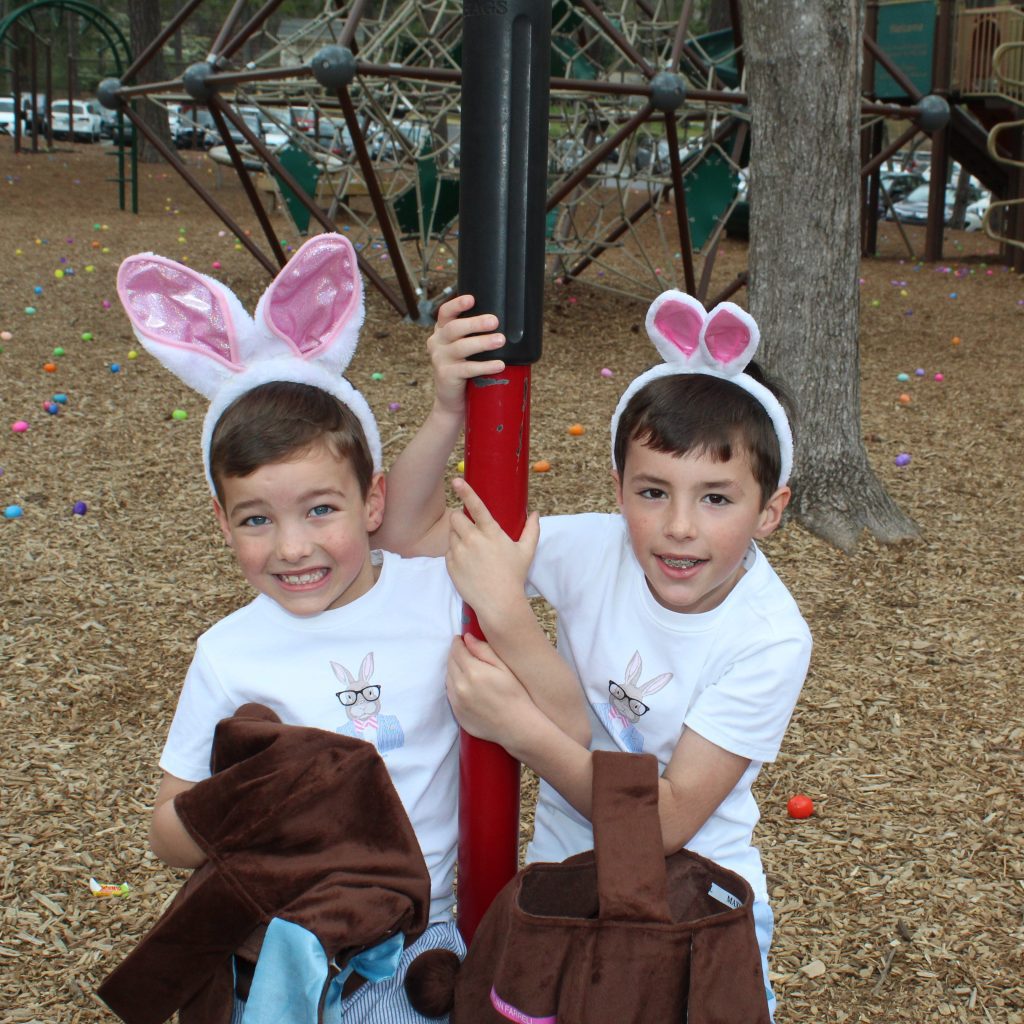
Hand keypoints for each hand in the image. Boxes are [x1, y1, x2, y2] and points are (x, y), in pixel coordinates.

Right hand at [428, 294, 505, 417]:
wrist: (453, 401)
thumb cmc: (465, 370)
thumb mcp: (466, 349)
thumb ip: (474, 335)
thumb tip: (505, 321)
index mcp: (441, 332)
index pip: (445, 313)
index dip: (457, 305)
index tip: (472, 299)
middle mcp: (437, 343)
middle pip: (454, 328)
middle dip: (475, 323)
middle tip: (495, 321)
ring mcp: (439, 359)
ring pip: (462, 347)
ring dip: (483, 342)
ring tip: (501, 340)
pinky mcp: (446, 375)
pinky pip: (468, 369)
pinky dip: (485, 366)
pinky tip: (499, 365)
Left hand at [446, 477, 538, 625]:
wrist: (498, 603)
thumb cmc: (513, 576)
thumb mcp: (526, 551)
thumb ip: (531, 530)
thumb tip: (535, 514)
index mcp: (490, 533)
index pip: (475, 506)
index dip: (465, 491)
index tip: (456, 481)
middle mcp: (472, 540)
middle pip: (455, 518)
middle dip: (460, 519)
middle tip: (469, 529)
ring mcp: (459, 552)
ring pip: (451, 535)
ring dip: (458, 537)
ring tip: (472, 550)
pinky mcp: (450, 565)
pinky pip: (448, 552)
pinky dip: (455, 553)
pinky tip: (468, 564)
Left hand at [446, 633, 537, 745]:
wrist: (516, 726)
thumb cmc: (515, 694)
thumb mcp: (504, 667)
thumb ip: (483, 650)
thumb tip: (467, 638)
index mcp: (473, 671)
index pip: (457, 650)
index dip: (458, 642)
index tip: (460, 639)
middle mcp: (460, 686)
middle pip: (450, 663)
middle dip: (455, 655)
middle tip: (464, 652)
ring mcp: (457, 701)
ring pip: (448, 678)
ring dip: (454, 670)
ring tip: (466, 668)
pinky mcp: (457, 713)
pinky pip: (450, 694)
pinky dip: (455, 686)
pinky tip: (466, 685)